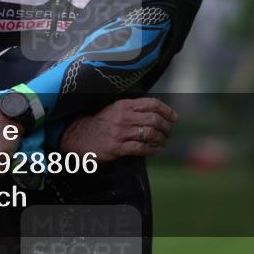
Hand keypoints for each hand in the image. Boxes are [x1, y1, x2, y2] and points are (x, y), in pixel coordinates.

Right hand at [59, 98, 177, 161]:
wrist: (78, 135)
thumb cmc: (100, 122)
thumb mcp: (115, 109)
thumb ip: (133, 109)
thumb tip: (156, 111)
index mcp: (124, 105)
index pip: (152, 104)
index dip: (167, 110)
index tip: (174, 117)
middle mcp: (123, 117)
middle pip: (154, 119)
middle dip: (167, 127)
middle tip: (170, 132)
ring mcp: (120, 133)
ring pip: (149, 134)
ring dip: (161, 139)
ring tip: (164, 141)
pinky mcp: (117, 147)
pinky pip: (140, 148)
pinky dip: (152, 150)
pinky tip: (156, 150)